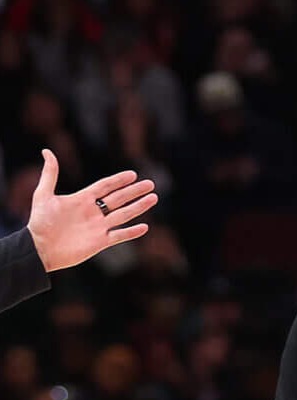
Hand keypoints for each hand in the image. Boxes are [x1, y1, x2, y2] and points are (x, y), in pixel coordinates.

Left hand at [27, 149, 157, 272]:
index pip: (104, 187)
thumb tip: (47, 151)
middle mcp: (93, 212)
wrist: (40, 248)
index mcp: (82, 199)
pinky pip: (119, 236)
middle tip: (150, 184)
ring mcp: (98, 227)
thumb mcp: (43, 195)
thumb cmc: (40, 222)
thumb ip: (50, 174)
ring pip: (123, 215)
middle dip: (135, 191)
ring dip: (139, 207)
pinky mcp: (100, 242)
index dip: (118, 180)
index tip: (132, 174)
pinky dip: (132, 232)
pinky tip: (145, 227)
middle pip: (118, 199)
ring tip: (153, 199)